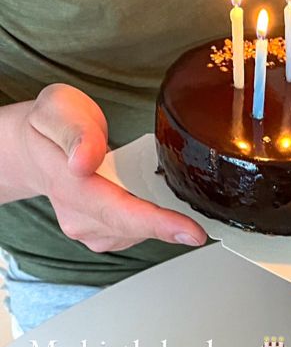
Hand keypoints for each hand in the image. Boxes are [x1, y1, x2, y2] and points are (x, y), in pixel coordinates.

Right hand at [14, 85, 206, 252]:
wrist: (34, 150)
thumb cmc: (50, 127)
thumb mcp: (58, 109)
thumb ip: (75, 131)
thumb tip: (85, 159)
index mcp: (68, 184)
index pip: (116, 211)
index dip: (157, 224)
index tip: (192, 232)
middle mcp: (78, 216)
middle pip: (135, 228)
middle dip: (171, 222)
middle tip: (199, 213)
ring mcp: (89, 231)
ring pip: (140, 232)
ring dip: (159, 214)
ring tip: (150, 180)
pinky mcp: (102, 236)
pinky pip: (138, 232)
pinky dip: (152, 217)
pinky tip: (144, 193)